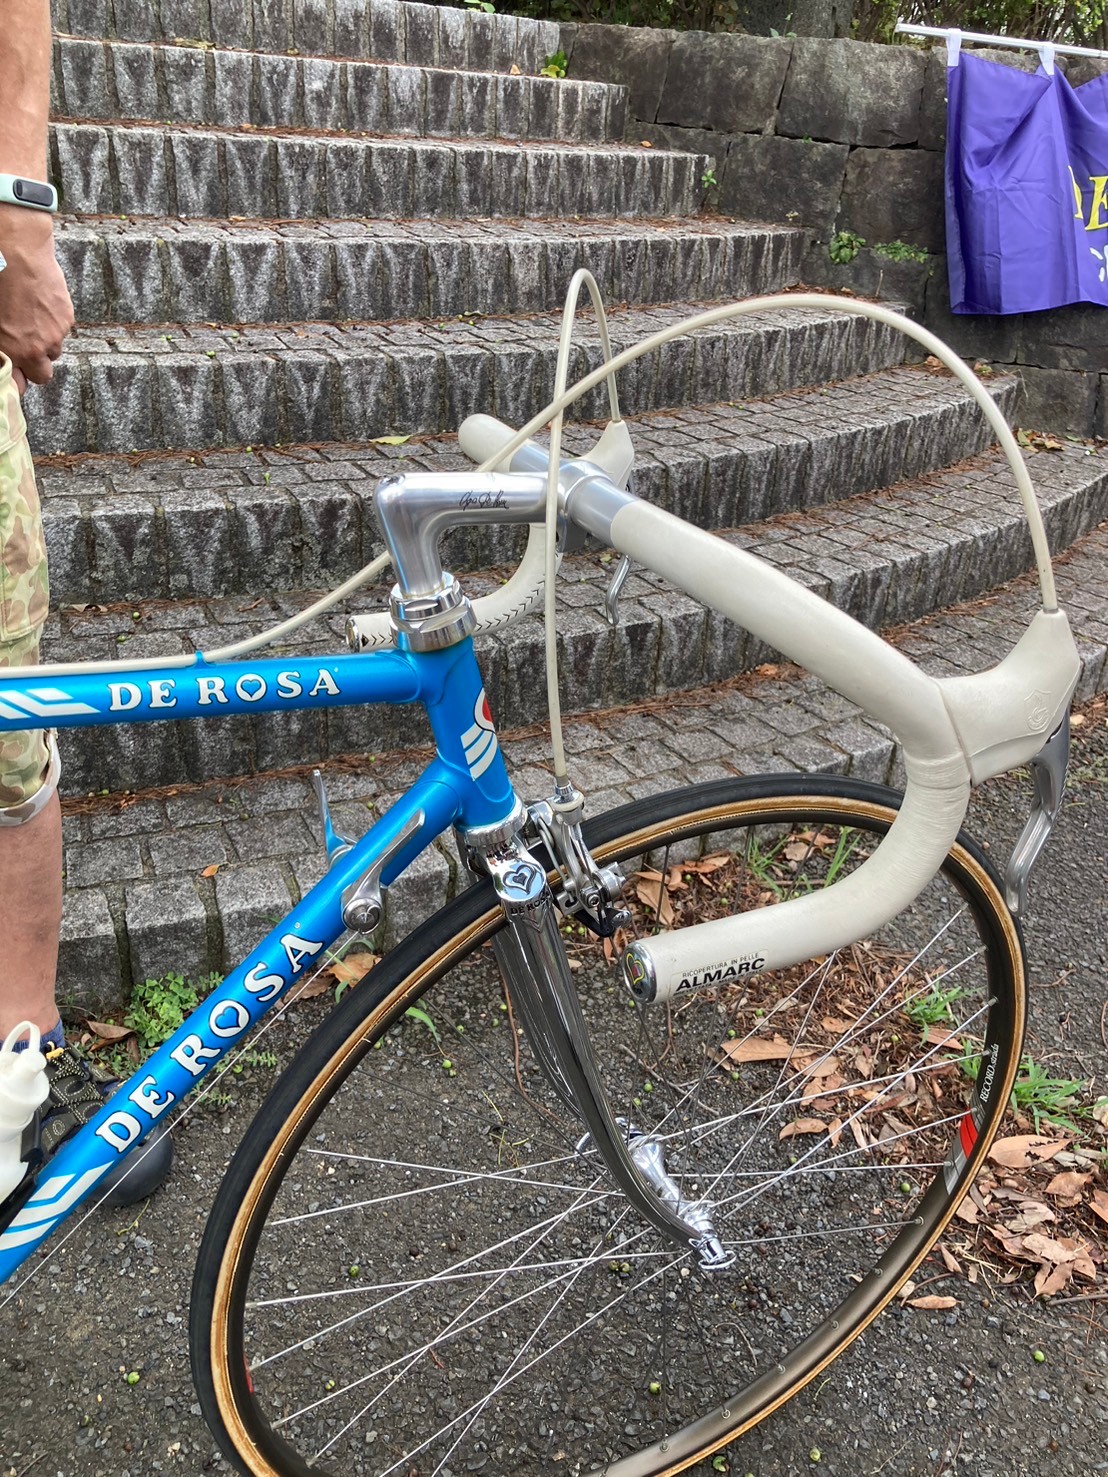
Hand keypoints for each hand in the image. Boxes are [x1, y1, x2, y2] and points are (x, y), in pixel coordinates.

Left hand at [0, 205, 73, 392]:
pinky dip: (53, 323)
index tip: (13, 373)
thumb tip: (3, 350)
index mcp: (12, 350)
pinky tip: (40, 305)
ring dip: (45, 343)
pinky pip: (62, 329)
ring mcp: (54, 333)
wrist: (17, 251)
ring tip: (31, 320)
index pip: (19, 385)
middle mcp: (36, 348)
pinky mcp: (66, 317)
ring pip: (54, 351)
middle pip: (43, 376)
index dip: (16, 380)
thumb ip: (0, 342)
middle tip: (25, 351)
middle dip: (34, 366)